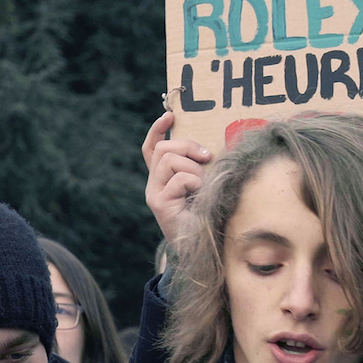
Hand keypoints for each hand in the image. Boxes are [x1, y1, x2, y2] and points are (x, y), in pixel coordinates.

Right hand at [142, 110, 211, 254]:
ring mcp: (154, 195)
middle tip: (207, 157)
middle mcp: (154, 186)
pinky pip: (179, 179)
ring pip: (169, 160)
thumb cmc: (210, 215)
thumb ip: (201, 167)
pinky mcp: (159, 204)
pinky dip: (195, 183)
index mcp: (163, 179)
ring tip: (203, 185)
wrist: (205, 248)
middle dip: (187, 146)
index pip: (152, 149)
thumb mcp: (206, 185)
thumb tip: (209, 149)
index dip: (158, 130)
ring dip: (194, 168)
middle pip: (163, 149)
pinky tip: (199, 196)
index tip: (170, 115)